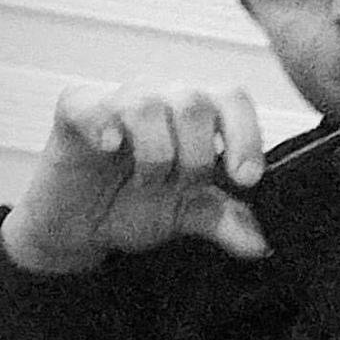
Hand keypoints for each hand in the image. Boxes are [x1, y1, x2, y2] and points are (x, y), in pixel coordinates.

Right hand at [1, 80, 270, 273]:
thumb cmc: (136, 205)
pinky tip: (110, 148)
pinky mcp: (76, 110)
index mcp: (199, 112)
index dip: (246, 135)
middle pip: (195, 102)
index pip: (233, 99)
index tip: (246, 179)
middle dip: (196, 157)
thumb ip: (226, 221)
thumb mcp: (188, 215)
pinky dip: (104, 126)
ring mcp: (119, 99)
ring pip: (148, 106)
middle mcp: (163, 96)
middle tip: (183, 186)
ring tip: (147, 180)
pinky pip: (91, 105)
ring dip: (155, 155)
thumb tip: (262, 243)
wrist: (80, 229)